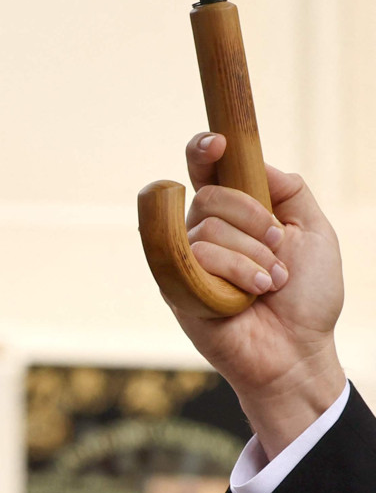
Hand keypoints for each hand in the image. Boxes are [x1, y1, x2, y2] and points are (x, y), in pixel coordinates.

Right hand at [166, 134, 346, 457]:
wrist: (297, 350)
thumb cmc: (309, 297)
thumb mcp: (315, 232)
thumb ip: (290, 191)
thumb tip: (256, 162)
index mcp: (237, 217)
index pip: (207, 173)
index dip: (204, 151)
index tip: (218, 143)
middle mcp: (206, 234)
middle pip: (209, 195)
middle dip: (254, 219)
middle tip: (279, 250)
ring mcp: (188, 262)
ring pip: (208, 227)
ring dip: (253, 255)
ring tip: (270, 284)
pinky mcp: (177, 287)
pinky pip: (198, 256)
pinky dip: (237, 271)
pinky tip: (252, 294)